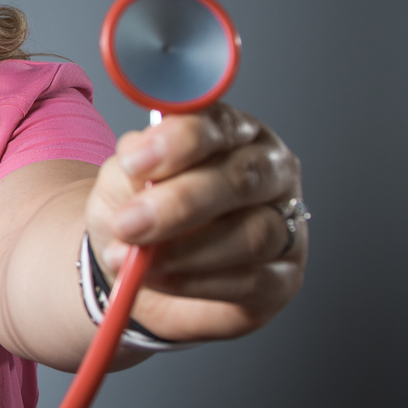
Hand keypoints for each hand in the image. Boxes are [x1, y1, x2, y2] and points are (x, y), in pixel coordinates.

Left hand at [85, 103, 307, 341]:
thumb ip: (132, 164)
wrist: (134, 265)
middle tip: (130, 223)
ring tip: (138, 262)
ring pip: (253, 234)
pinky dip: (198, 283)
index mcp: (232, 132)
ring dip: (186, 252)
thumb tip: (138, 156)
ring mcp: (285, 225)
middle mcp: (270, 172)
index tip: (135, 163)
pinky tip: (161, 280)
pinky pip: (253, 282)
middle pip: (242, 178)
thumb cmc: (136, 209)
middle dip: (181, 203)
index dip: (179, 141)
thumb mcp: (122, 179)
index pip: (219, 124)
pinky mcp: (284, 278)